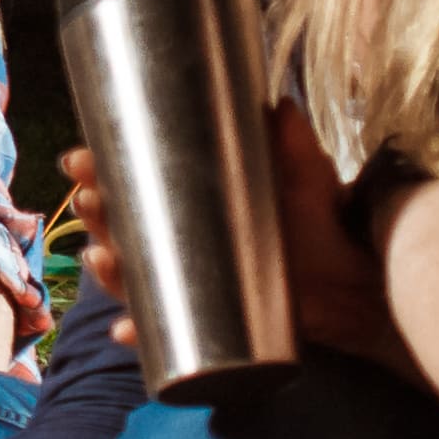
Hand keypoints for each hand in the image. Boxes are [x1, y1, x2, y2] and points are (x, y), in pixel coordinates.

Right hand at [72, 108, 401, 363]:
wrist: (358, 280)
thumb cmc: (327, 221)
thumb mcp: (308, 175)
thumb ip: (294, 144)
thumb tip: (278, 106)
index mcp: (196, 195)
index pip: (137, 178)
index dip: (101, 168)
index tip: (81, 159)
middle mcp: (186, 237)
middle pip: (122, 224)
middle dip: (96, 214)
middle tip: (89, 202)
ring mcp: (193, 278)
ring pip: (132, 274)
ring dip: (108, 269)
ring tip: (102, 258)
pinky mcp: (207, 317)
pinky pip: (161, 326)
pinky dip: (139, 331)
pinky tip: (125, 332)